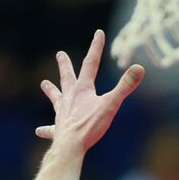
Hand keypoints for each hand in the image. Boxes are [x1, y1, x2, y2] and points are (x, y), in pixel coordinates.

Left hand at [36, 30, 143, 151]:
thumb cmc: (90, 126)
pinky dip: (46, 129)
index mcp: (82, 90)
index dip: (96, 47)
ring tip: (44, 83)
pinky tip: (39, 130)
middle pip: (67, 77)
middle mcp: (69, 98)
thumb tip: (140, 67)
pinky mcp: (58, 129)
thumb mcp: (111, 104)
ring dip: (51, 90)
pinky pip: (51, 128)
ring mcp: (62, 113)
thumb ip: (125, 86)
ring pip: (56, 98)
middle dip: (65, 65)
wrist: (70, 146)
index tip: (98, 33)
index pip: (90, 64)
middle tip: (59, 54)